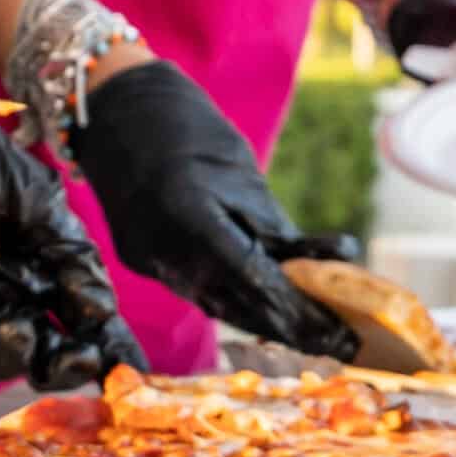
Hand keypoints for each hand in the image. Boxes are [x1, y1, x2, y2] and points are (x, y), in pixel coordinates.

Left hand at [0, 61, 147, 388]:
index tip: (128, 369)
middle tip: (76, 358)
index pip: (82, 321)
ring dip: (12, 358)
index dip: (107, 348)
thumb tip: (102, 311)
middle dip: (65, 366)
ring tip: (17, 331)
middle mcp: (5, 296)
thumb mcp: (35, 197)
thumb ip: (71, 252)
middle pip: (43, 354)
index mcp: (41, 270)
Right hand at [68, 61, 360, 361]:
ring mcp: (148, 262)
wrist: (115, 110)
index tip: (339, 330)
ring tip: (312, 338)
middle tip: (340, 346)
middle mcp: (164, 253)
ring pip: (216, 307)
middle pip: (238, 308)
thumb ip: (273, 228)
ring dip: (265, 324)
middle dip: (292, 330)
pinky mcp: (142, 262)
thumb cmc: (186, 128)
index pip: (256, 282)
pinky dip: (233, 303)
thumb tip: (320, 267)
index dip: (301, 311)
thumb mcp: (242, 176)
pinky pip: (196, 292)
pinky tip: (267, 315)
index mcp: (192, 221)